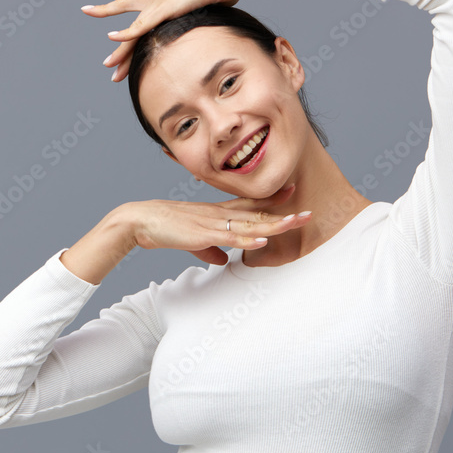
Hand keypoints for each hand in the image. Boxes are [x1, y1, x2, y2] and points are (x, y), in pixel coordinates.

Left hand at [81, 0, 250, 82]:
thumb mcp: (205, 14)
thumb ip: (196, 24)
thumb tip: (202, 40)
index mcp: (164, 0)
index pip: (140, 19)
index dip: (126, 28)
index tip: (113, 36)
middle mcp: (156, 0)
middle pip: (131, 25)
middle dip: (119, 48)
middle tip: (107, 65)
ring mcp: (159, 3)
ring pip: (132, 30)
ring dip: (120, 50)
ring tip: (108, 66)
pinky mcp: (165, 7)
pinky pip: (141, 24)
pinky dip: (126, 32)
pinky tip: (112, 37)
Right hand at [124, 183, 311, 265]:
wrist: (143, 221)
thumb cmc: (166, 228)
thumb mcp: (194, 241)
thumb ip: (211, 250)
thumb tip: (224, 260)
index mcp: (218, 212)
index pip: (251, 204)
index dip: (272, 200)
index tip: (292, 192)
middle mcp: (221, 214)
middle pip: (259, 214)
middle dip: (284, 213)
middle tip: (309, 212)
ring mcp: (215, 223)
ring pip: (251, 224)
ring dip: (275, 225)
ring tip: (296, 223)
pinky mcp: (205, 234)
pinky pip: (231, 237)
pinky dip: (248, 239)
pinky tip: (264, 240)